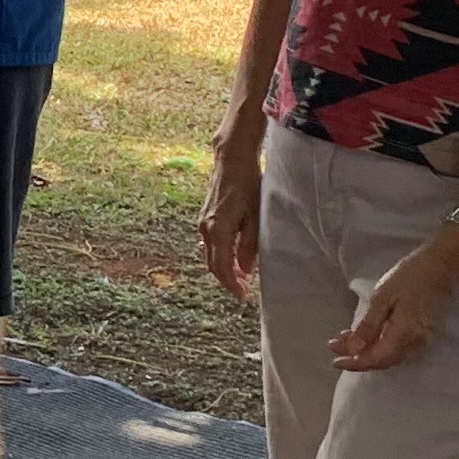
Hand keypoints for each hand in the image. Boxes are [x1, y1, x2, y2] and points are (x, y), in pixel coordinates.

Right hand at [203, 139, 263, 299]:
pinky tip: (234, 256)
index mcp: (218, 231)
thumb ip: (249, 245)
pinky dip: (221, 255)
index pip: (222, 267)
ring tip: (242, 276)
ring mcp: (203, 222)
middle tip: (243, 290)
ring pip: (210, 254)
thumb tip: (246, 268)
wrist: (231, 161)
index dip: (232, 284)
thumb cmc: (247, 185)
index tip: (242, 296)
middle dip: (227, 279)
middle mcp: (206, 229)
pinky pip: (210, 243)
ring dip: (224, 268)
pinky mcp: (205, 217)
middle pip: (213, 264)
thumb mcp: (255, 216)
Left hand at [331, 229, 458, 370]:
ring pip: (389, 355)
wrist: (441, 265)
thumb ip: (369, 326)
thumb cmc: (409, 276)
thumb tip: (354, 350)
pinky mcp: (422, 333)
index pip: (376, 359)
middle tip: (334, 346)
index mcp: (404, 335)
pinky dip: (378, 344)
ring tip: (344, 340)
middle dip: (356, 357)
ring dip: (366, 351)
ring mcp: (421, 339)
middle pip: (382, 360)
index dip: (355, 363)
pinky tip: (366, 335)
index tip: (334, 360)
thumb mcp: (382, 297)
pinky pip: (397, 346)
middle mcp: (415, 343)